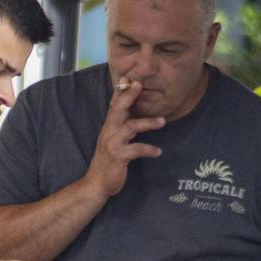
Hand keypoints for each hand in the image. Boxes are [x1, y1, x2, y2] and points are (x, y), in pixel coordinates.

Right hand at [82, 80, 164, 199]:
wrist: (96, 183)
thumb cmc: (107, 162)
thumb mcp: (112, 141)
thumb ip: (120, 127)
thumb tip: (132, 114)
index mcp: (109, 127)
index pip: (114, 104)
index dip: (121, 91)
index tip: (130, 78)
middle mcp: (109, 131)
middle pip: (118, 108)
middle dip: (129, 95)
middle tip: (140, 85)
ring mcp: (113, 143)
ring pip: (131, 126)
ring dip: (148, 122)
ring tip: (163, 121)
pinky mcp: (119, 156)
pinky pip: (137, 149)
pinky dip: (150, 149)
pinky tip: (158, 152)